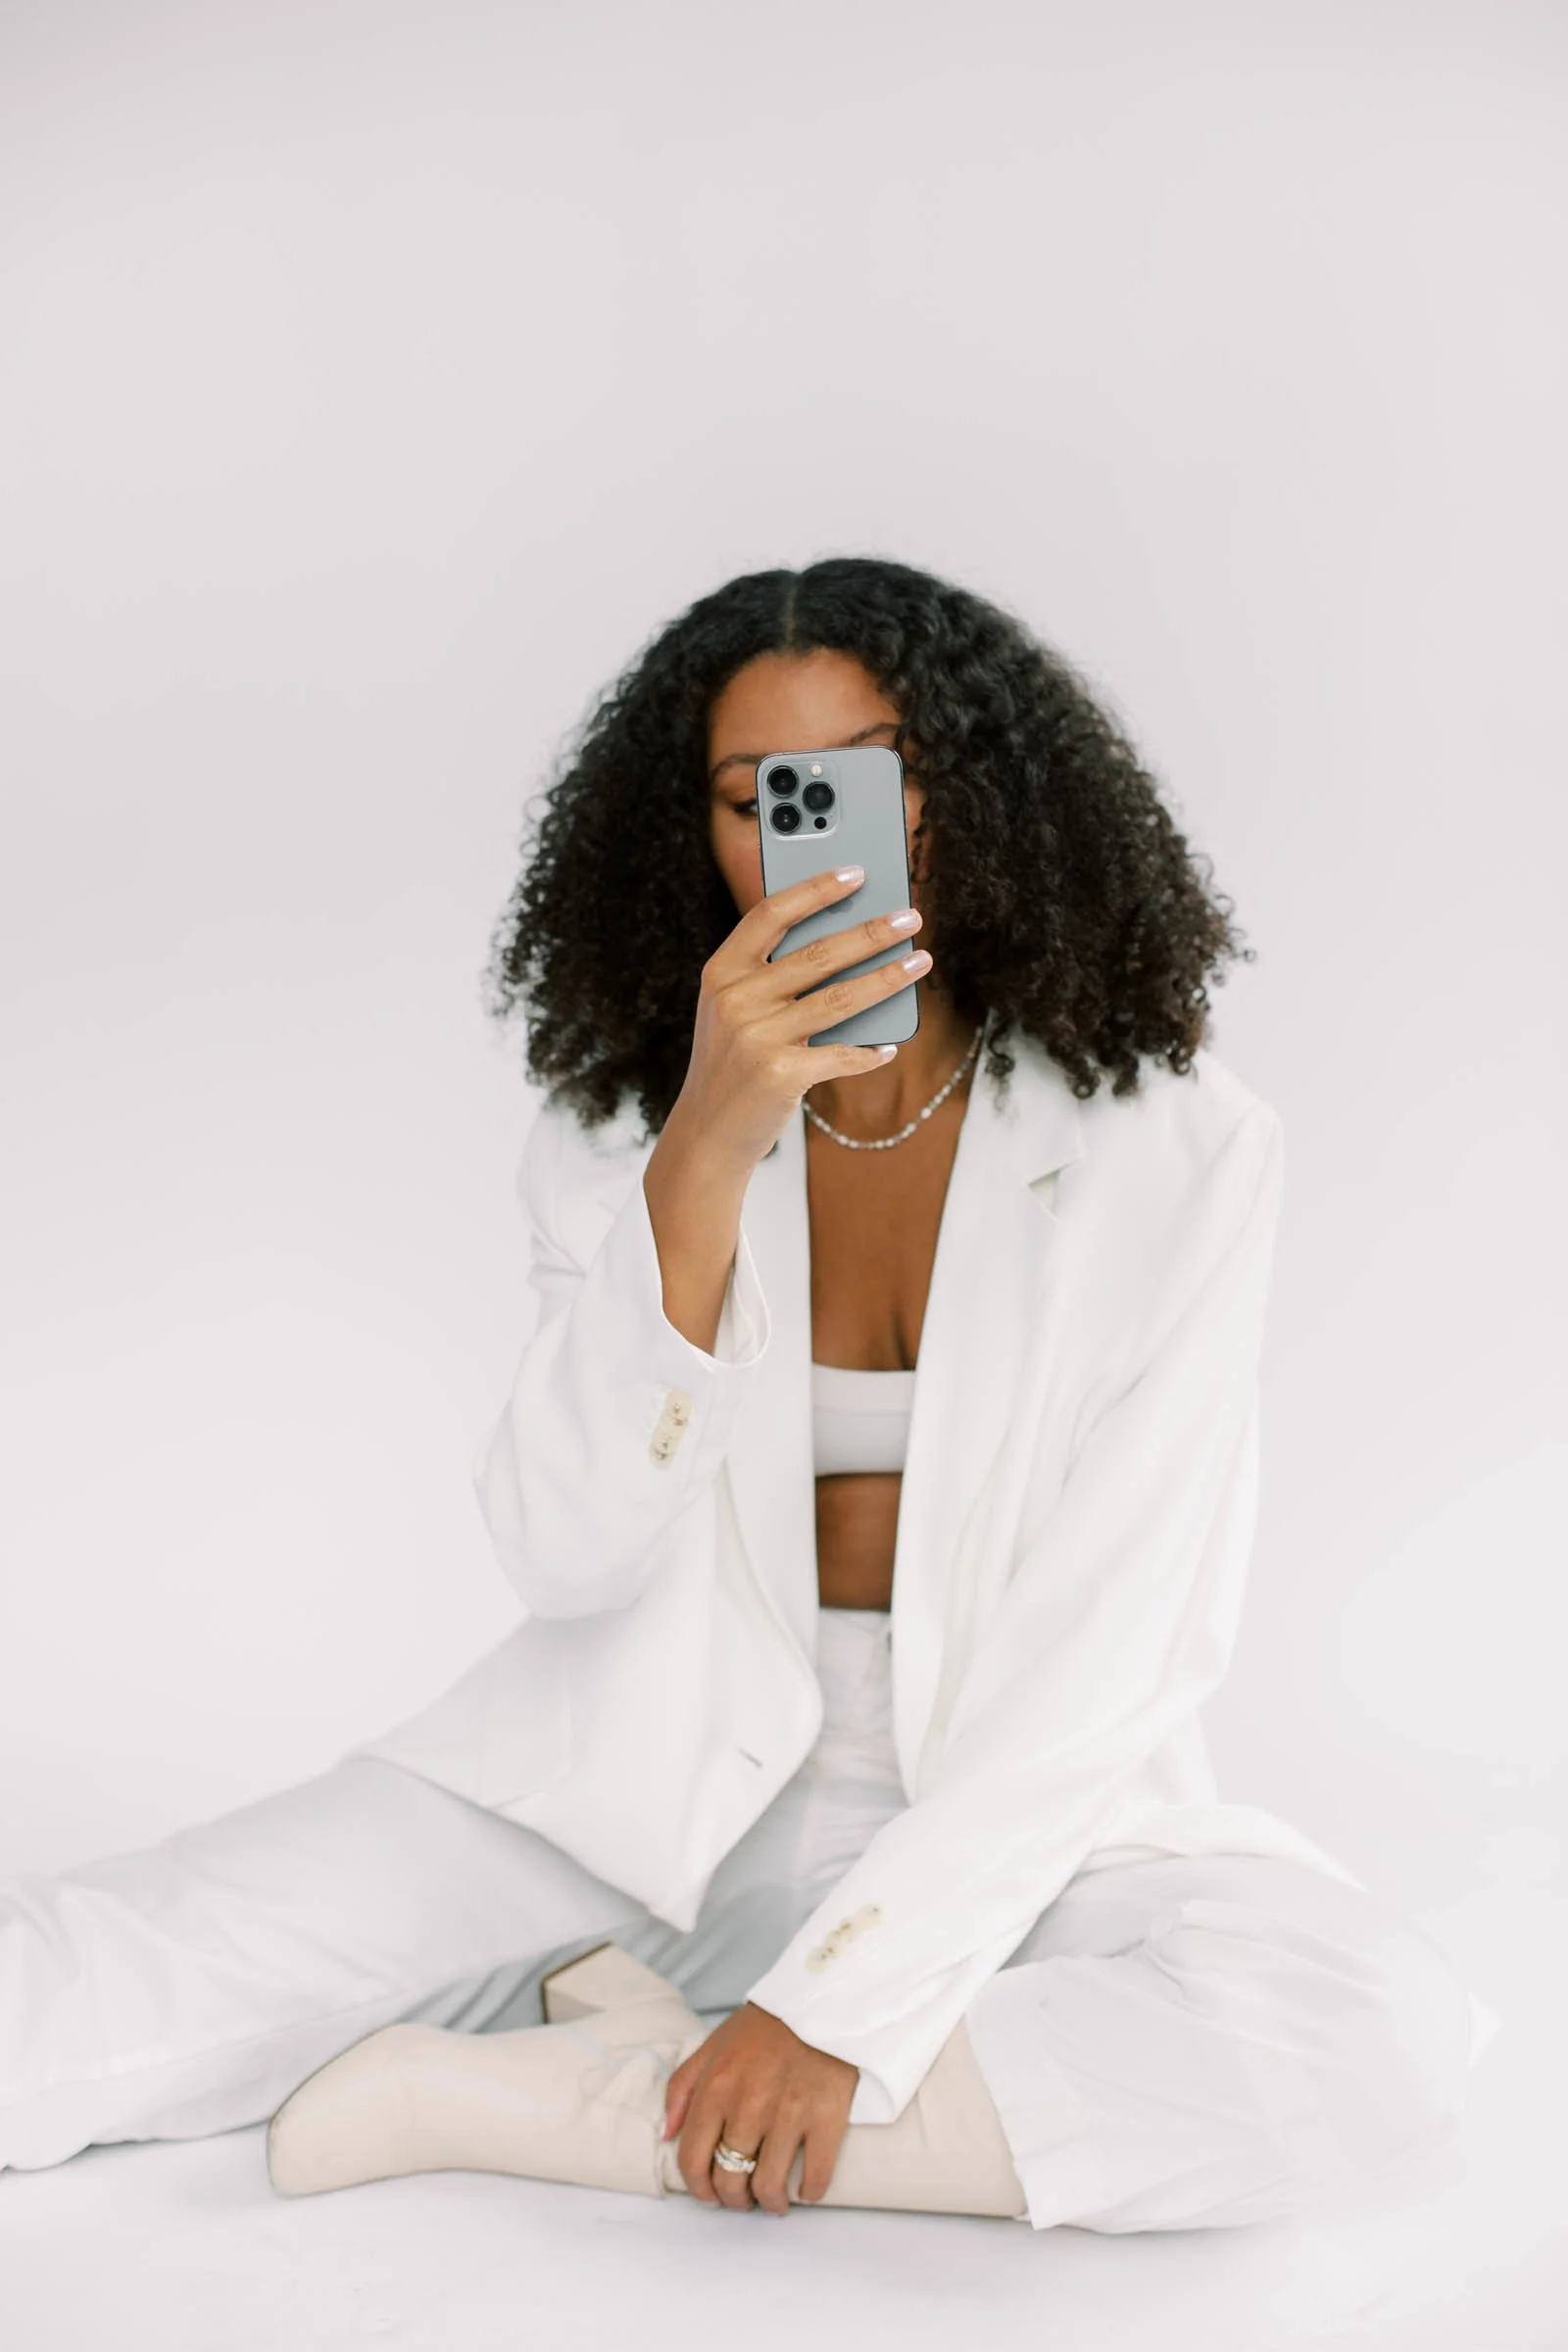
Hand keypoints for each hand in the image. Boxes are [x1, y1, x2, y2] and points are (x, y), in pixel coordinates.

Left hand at [660, 2000, 858, 2215]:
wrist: (819, 2001)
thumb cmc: (764, 2026)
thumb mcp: (712, 2046)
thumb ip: (682, 2088)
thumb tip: (667, 2134)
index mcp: (715, 2089)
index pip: (693, 2160)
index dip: (699, 2189)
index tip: (710, 2196)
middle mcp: (747, 2106)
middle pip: (729, 2179)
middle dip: (734, 2199)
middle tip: (744, 2198)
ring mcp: (787, 2114)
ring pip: (768, 2186)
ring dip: (770, 2203)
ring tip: (775, 2200)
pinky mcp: (826, 2117)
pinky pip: (815, 2176)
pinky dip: (810, 2192)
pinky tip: (807, 2189)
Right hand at [671, 865, 928, 1177]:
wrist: (707, 1133)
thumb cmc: (733, 1064)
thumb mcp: (735, 1012)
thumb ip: (773, 978)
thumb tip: (850, 942)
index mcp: (721, 972)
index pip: (771, 914)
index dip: (815, 889)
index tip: (857, 873)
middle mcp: (735, 999)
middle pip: (818, 953)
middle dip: (872, 931)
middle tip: (910, 917)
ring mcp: (756, 1037)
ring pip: (841, 998)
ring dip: (889, 978)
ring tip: (921, 962)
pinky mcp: (780, 1074)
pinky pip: (843, 1054)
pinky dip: (870, 1051)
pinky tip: (888, 1045)